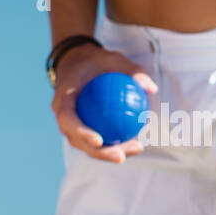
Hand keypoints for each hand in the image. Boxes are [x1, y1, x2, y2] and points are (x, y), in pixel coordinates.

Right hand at [52, 45, 158, 162]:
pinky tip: (135, 142)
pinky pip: (95, 140)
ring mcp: (71, 125)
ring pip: (86, 145)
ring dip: (109, 153)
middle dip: (99, 153)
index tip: (100, 140)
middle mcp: (63, 116)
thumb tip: (152, 89)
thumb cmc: (94, 61)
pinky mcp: (80, 129)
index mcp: (63, 99)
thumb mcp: (113, 58)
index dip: (81, 132)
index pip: (68, 119)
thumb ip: (132, 71)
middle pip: (77, 141)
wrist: (76, 63)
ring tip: (135, 149)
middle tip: (121, 156)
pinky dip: (113, 143)